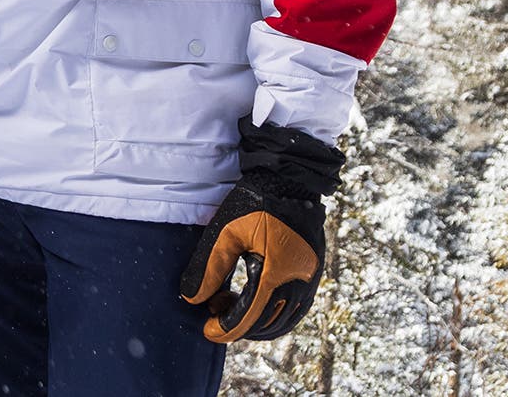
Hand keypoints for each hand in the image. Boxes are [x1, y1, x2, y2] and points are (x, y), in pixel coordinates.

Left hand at [178, 120, 342, 342]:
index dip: (225, 329)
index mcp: (276, 272)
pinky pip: (296, 309)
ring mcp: (310, 279)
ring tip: (230, 300)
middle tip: (214, 306)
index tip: (207, 329)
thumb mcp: (225, 231)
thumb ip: (209, 267)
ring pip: (283, 321)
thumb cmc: (255, 201)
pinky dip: (274, 315)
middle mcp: (299, 281)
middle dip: (237, 324)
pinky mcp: (314, 273)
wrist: (290, 179)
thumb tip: (193, 299)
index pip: (249, 316)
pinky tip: (253, 301)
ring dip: (256, 322)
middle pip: (266, 324)